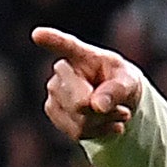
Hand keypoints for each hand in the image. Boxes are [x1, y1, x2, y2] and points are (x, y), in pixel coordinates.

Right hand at [30, 27, 149, 144]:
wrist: (116, 102)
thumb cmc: (122, 83)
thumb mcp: (129, 82)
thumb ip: (117, 90)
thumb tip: (97, 105)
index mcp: (82, 54)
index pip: (66, 45)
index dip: (52, 39)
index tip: (38, 34)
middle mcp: (61, 70)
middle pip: (80, 103)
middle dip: (104, 112)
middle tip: (122, 109)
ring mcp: (53, 92)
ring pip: (79, 121)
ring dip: (103, 123)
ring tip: (117, 114)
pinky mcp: (52, 110)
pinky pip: (76, 132)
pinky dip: (97, 132)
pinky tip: (108, 125)